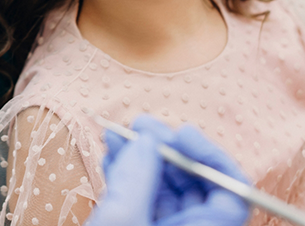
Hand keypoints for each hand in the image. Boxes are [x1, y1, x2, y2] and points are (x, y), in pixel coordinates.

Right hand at [88, 115, 249, 225]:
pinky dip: (126, 169)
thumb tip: (147, 140)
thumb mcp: (123, 220)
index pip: (230, 192)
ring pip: (163, 184)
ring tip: (116, 133)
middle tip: (140, 125)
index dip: (210, 157)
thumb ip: (137, 178)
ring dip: (140, 153)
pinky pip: (141, 192)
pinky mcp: (139, 223)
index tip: (181, 133)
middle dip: (165, 147)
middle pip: (192, 181)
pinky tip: (112, 152)